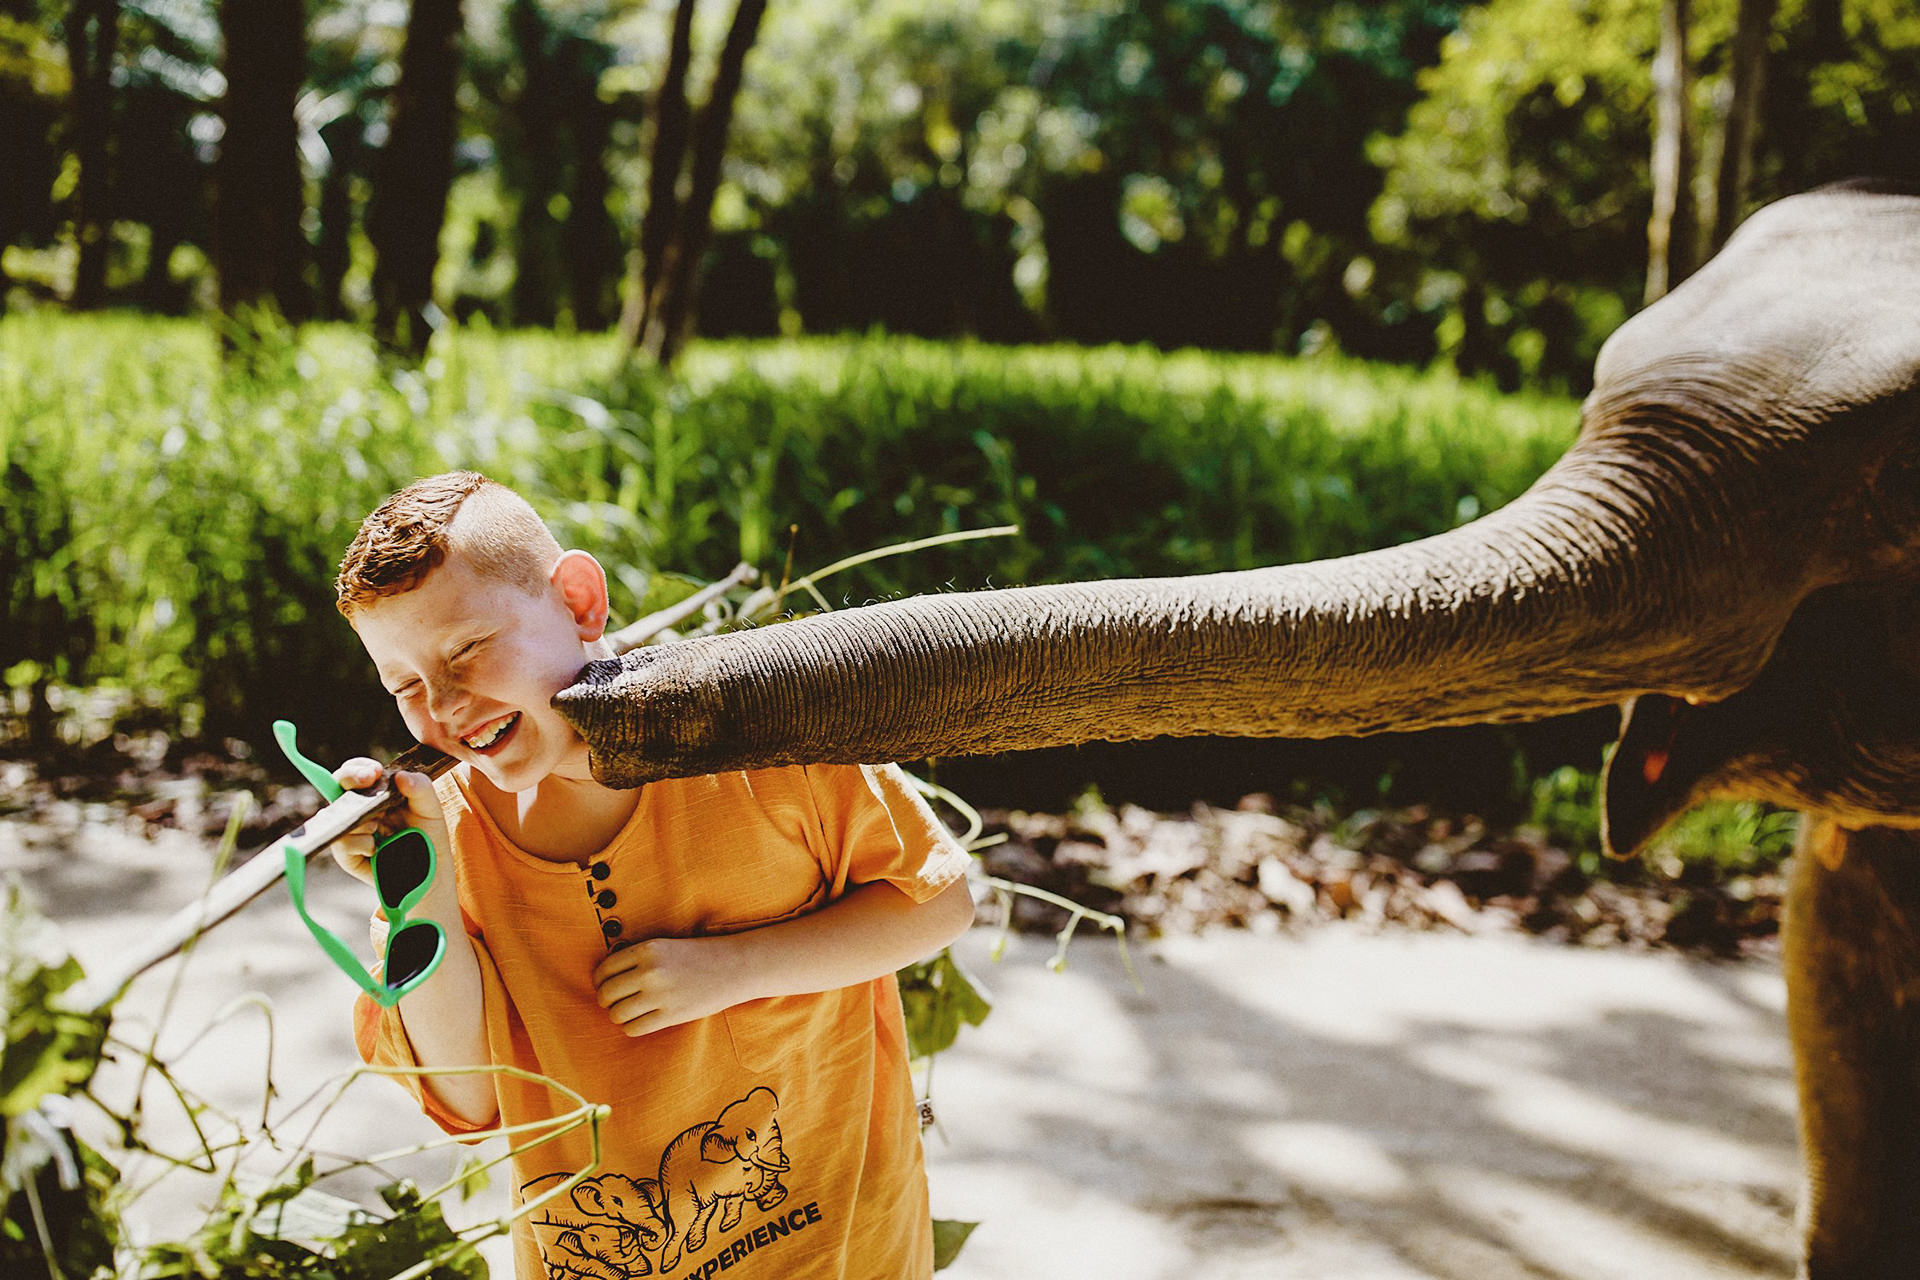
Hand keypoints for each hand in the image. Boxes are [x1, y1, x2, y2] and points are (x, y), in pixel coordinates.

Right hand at [327, 758, 450, 894]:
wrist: (429, 876)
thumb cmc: (429, 839)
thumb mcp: (431, 811)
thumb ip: (421, 789)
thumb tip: (400, 775)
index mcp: (379, 795)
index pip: (360, 773)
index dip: (360, 768)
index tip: (374, 772)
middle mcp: (360, 810)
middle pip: (338, 786)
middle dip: (350, 778)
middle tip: (368, 779)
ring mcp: (351, 831)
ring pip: (339, 814)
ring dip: (362, 818)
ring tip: (379, 828)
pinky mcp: (347, 855)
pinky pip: (342, 842)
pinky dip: (361, 843)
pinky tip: (376, 849)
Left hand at [592, 937, 744, 1037]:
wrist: (734, 967)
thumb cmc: (698, 956)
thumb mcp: (664, 947)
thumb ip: (636, 959)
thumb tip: (604, 981)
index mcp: (647, 949)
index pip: (604, 970)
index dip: (600, 982)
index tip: (606, 986)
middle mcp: (650, 971)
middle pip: (606, 994)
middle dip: (607, 1001)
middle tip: (616, 1002)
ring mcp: (660, 994)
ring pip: (617, 1014)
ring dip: (618, 1016)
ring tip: (629, 1012)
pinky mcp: (670, 1015)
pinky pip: (634, 1028)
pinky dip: (632, 1028)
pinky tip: (641, 1021)